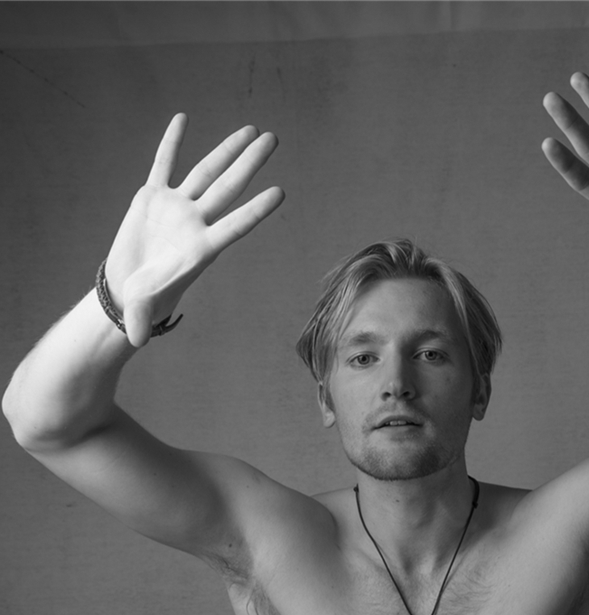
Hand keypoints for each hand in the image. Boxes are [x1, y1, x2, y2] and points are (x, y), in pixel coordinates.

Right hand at [105, 115, 283, 345]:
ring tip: (251, 129)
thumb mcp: (142, 310)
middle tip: (273, 139)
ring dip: (226, 150)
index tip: (279, 192)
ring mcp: (176, 207)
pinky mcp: (152, 198)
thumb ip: (143, 321)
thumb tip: (138, 341)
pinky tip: (182, 119)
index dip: (256, 210)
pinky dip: (170, 143)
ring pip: (206, 172)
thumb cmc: (142, 301)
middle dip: (249, 163)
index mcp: (201, 249)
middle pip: (228, 187)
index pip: (235, 225)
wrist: (128, 289)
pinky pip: (163, 164)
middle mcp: (195, 224)